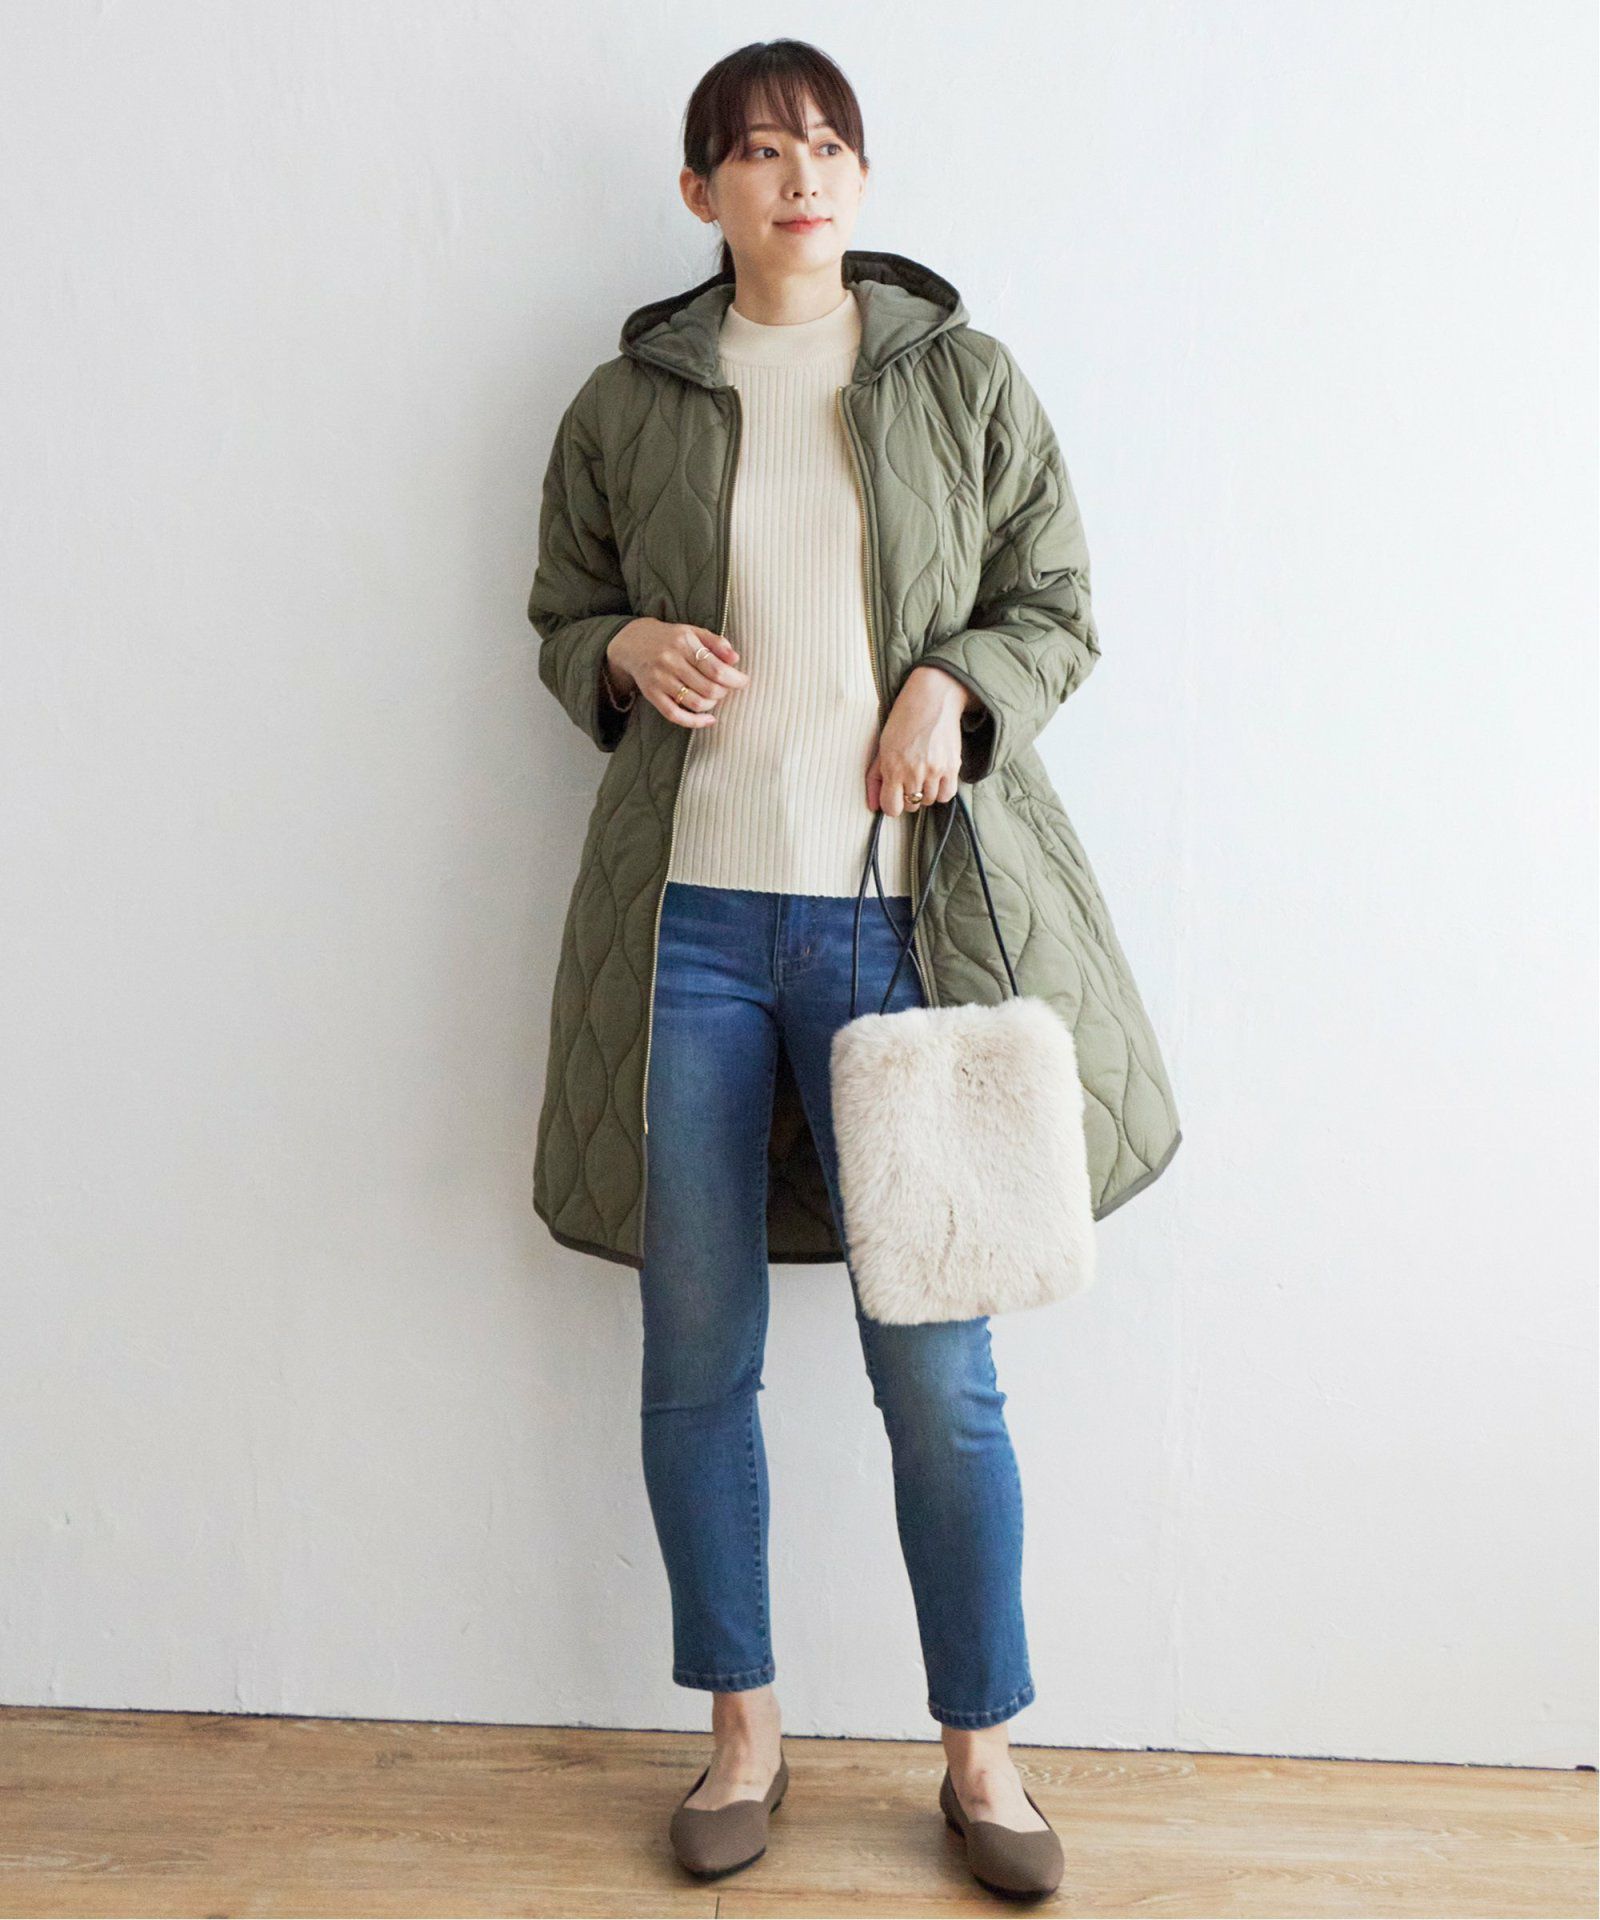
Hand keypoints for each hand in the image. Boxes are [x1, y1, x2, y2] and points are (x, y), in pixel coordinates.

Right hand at [606, 619, 749, 726]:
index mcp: (684, 643)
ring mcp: (660, 680)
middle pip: (708, 688)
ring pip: (696, 703)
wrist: (634, 643)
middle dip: (724, 692)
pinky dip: (695, 722)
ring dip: (712, 705)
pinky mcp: (652, 695)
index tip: (743, 681)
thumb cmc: (671, 638)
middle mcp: (670, 661)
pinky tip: (709, 720)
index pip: (716, 669)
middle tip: (726, 688)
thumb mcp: (693, 632)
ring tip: (714, 697)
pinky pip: (676, 715)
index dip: (735, 679)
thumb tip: (735, 659)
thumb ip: (716, 643)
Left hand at [868, 666, 973, 813]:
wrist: (932, 699)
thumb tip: (873, 806)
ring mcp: (934, 770)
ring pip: (928, 801)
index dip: (892, 805)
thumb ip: (875, 778)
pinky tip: (936, 778)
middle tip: (909, 778)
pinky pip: (946, 795)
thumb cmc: (902, 722)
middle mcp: (913, 772)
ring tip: (923, 774)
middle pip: (911, 806)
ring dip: (924, 792)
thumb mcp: (882, 747)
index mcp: (893, 767)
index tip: (894, 795)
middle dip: (908, 796)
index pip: (892, 808)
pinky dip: (941, 791)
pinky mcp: (952, 766)